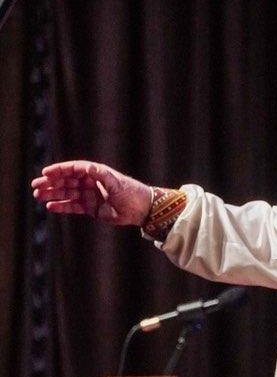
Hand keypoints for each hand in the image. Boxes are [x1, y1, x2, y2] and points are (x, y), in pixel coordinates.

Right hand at [31, 160, 152, 226]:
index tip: (46, 173)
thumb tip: (88, 167)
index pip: (72, 169)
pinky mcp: (90, 208)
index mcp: (94, 173)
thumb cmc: (130, 192)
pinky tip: (50, 206)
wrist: (141, 209)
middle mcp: (89, 182)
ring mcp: (89, 195)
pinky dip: (62, 206)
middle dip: (50, 183)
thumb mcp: (116, 183)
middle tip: (35, 186)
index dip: (58, 170)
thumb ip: (101, 175)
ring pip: (66, 194)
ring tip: (38, 196)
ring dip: (52, 194)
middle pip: (66, 181)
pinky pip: (72, 206)